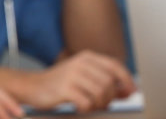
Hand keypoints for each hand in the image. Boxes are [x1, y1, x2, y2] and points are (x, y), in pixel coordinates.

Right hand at [11, 51, 136, 111]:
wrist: (32, 86)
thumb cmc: (60, 84)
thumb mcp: (84, 78)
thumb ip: (105, 83)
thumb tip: (129, 91)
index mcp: (88, 57)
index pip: (115, 66)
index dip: (127, 79)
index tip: (132, 91)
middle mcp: (81, 63)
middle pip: (109, 82)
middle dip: (110, 97)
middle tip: (102, 104)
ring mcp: (72, 75)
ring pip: (100, 93)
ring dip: (98, 104)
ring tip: (90, 106)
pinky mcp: (65, 89)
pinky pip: (87, 102)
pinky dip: (87, 108)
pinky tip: (80, 107)